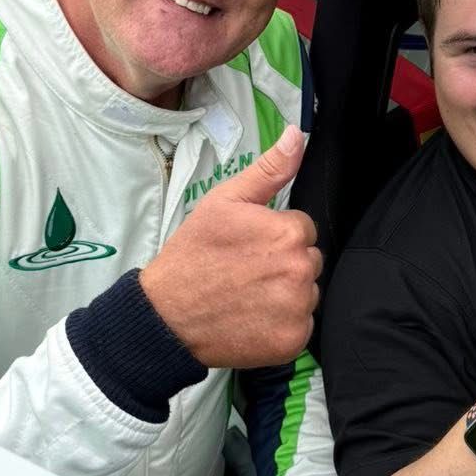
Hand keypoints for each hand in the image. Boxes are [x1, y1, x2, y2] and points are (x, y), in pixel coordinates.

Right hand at [140, 125, 319, 367]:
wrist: (167, 314)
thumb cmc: (194, 254)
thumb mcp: (225, 201)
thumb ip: (269, 169)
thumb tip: (296, 135)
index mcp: (289, 232)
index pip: (301, 229)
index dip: (273, 236)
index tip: (248, 248)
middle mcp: (301, 270)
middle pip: (308, 261)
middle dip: (283, 264)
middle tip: (245, 272)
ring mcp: (299, 308)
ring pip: (306, 293)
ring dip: (285, 294)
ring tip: (247, 296)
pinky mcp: (293, 340)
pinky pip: (301, 324)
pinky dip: (282, 324)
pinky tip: (253, 319)